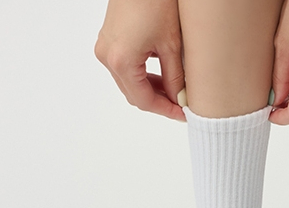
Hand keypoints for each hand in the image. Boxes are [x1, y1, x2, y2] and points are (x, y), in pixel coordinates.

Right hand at [94, 0, 185, 121]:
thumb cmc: (155, 0)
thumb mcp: (171, 45)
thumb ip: (175, 79)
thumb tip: (180, 100)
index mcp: (121, 61)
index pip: (144, 101)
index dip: (166, 111)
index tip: (183, 115)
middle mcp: (108, 57)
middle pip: (134, 95)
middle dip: (159, 102)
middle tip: (181, 106)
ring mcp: (105, 48)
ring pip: (130, 83)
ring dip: (151, 90)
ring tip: (175, 92)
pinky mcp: (109, 40)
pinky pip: (125, 69)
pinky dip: (143, 77)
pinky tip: (162, 76)